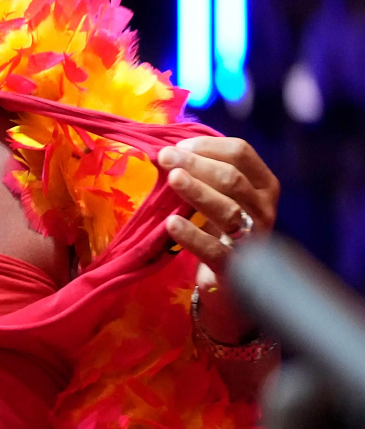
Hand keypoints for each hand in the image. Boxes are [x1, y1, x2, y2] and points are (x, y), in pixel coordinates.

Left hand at [158, 136, 279, 341]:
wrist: (230, 282)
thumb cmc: (219, 229)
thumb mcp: (218, 197)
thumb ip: (201, 173)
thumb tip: (167, 149)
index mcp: (262, 184)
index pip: (241, 153)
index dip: (208, 146)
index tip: (178, 146)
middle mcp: (263, 209)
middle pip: (233, 178)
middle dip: (197, 165)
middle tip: (165, 157)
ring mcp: (253, 239)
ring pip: (228, 210)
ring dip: (198, 192)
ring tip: (172, 179)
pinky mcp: (235, 268)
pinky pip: (215, 250)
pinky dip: (192, 235)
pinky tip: (171, 223)